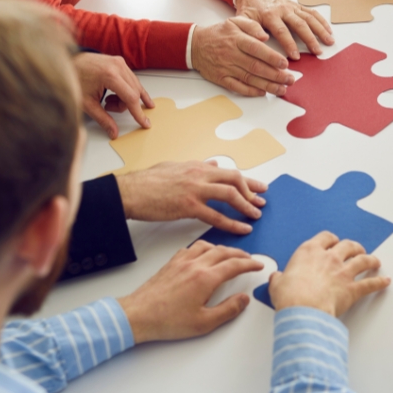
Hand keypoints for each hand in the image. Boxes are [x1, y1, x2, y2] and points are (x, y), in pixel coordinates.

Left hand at [72, 52, 153, 138]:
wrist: (69, 62)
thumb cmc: (75, 79)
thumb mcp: (87, 103)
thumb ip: (103, 119)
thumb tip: (114, 132)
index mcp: (110, 75)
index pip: (131, 98)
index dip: (138, 113)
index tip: (145, 123)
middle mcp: (118, 67)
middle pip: (133, 93)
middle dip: (124, 105)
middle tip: (108, 107)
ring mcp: (120, 63)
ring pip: (134, 87)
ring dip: (124, 97)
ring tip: (108, 99)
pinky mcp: (120, 62)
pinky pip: (131, 80)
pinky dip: (125, 89)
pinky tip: (117, 94)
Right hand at [116, 160, 266, 234]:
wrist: (130, 192)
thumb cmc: (147, 182)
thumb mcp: (174, 167)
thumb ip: (196, 166)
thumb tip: (213, 164)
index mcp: (197, 166)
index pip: (228, 171)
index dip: (247, 180)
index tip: (259, 187)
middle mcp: (199, 174)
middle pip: (234, 179)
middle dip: (251, 190)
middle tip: (262, 201)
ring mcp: (195, 189)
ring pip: (229, 194)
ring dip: (246, 205)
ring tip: (255, 215)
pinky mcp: (188, 206)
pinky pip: (216, 215)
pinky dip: (232, 223)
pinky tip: (242, 229)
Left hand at [118, 242, 263, 343]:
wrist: (138, 315)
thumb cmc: (168, 321)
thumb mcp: (204, 323)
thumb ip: (228, 310)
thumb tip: (243, 299)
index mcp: (206, 278)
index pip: (235, 265)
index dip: (250, 264)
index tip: (258, 265)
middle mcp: (195, 265)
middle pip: (224, 252)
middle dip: (240, 254)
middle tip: (249, 259)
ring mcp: (182, 262)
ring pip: (208, 246)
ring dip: (222, 248)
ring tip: (229, 254)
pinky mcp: (171, 263)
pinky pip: (191, 248)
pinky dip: (203, 248)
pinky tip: (203, 254)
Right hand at [191, 17, 293, 96]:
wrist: (194, 45)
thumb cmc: (218, 34)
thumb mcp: (234, 22)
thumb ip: (251, 26)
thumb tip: (265, 36)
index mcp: (236, 39)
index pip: (257, 49)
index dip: (272, 57)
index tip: (285, 64)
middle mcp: (232, 54)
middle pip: (256, 67)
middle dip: (276, 75)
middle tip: (290, 79)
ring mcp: (226, 68)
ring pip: (250, 79)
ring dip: (268, 85)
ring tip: (282, 88)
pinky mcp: (221, 78)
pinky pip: (237, 87)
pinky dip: (250, 91)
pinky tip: (262, 92)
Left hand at [235, 0, 333, 60]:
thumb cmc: (249, 9)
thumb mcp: (243, 19)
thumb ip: (250, 30)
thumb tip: (262, 40)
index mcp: (270, 14)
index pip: (282, 31)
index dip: (289, 44)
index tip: (296, 57)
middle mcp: (283, 9)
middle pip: (300, 25)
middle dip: (310, 39)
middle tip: (318, 52)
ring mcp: (292, 7)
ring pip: (309, 18)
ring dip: (320, 30)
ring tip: (329, 42)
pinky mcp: (297, 5)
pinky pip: (312, 12)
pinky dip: (321, 21)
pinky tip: (328, 30)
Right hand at [268, 231, 390, 317]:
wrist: (303, 309)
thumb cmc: (290, 296)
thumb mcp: (277, 284)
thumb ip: (279, 278)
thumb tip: (276, 278)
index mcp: (309, 252)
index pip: (325, 238)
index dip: (331, 239)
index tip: (333, 242)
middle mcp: (329, 258)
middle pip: (347, 246)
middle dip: (354, 247)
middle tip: (357, 249)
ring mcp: (343, 272)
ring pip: (362, 260)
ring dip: (370, 259)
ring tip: (375, 261)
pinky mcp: (352, 288)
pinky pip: (370, 283)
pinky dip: (379, 282)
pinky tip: (385, 281)